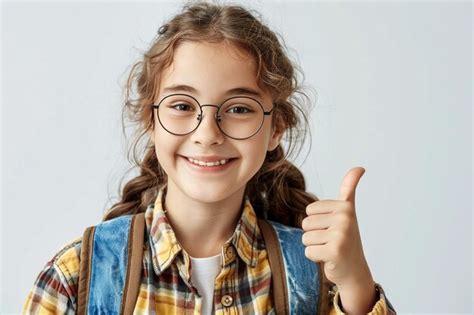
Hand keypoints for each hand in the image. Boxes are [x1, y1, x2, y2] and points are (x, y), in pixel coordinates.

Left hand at [301, 167, 372, 287]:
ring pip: (305, 238)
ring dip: (315, 247)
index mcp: (345, 206)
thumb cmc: (346, 238)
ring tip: (330, 248)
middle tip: (331, 241)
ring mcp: (341, 235)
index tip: (334, 228)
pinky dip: (316, 258)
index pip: (309, 211)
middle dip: (315, 235)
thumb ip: (348, 188)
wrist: (355, 269)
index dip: (317, 222)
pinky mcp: (334, 251)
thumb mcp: (347, 211)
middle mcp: (345, 218)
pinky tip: (330, 259)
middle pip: (306, 223)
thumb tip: (359, 167)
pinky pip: (308, 251)